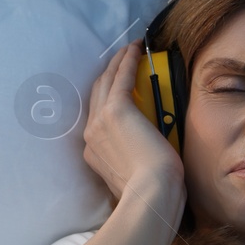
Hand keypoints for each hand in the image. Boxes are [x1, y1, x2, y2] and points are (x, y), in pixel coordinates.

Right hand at [84, 39, 185, 223]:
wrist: (151, 196)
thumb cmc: (153, 194)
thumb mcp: (137, 177)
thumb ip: (135, 164)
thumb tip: (151, 158)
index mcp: (94, 152)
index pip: (98, 117)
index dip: (107, 98)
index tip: (118, 87)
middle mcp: (91, 134)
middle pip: (97, 94)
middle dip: (109, 74)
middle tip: (121, 58)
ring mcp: (100, 121)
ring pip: (106, 82)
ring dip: (117, 62)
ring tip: (129, 49)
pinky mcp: (116, 111)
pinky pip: (121, 78)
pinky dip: (127, 61)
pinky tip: (136, 48)